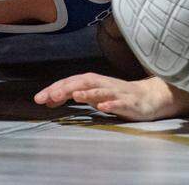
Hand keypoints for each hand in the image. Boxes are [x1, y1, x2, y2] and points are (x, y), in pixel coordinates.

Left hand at [34, 73, 176, 120]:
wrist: (149, 98)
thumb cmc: (118, 97)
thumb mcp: (94, 97)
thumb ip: (75, 96)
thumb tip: (50, 100)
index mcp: (94, 83)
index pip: (71, 82)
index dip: (55, 89)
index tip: (38, 98)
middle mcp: (104, 84)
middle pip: (83, 82)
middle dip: (66, 88)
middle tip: (49, 96)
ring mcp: (117, 93)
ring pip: (101, 90)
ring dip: (88, 93)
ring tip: (74, 95)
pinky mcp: (130, 103)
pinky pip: (120, 103)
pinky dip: (111, 104)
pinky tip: (103, 107)